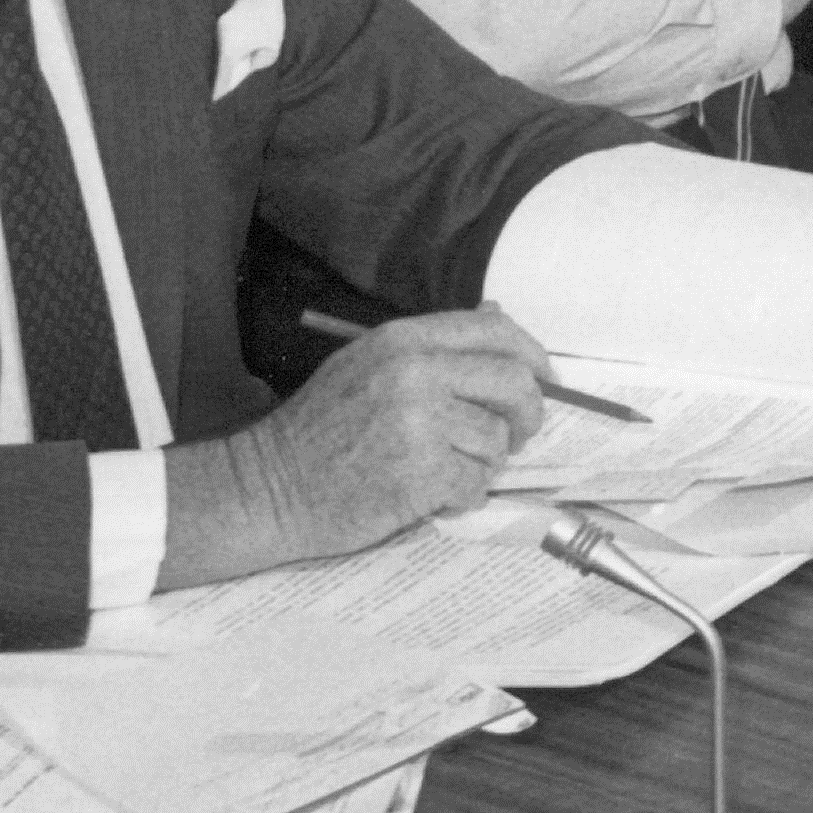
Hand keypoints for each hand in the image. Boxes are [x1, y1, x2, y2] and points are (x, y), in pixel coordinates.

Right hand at [163, 309, 549, 586]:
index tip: (544, 379)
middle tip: (516, 435)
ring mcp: (417, 423)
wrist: (269, 487)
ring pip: (497, 440)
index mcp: (401, 340)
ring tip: (443, 469)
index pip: (495, 331)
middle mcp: (413, 373)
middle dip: (528, 413)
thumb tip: (498, 317)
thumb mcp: (366, 365)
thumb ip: (432, 346)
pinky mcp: (421, 472)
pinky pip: (477, 482)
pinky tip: (433, 494)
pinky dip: (464, 495)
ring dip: (482, 463)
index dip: (531, 356)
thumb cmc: (319, 431)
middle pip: (513, 382)